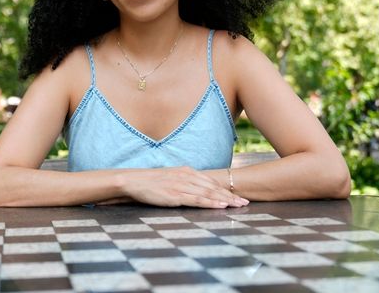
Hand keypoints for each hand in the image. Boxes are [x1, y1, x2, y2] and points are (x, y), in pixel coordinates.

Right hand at [118, 166, 248, 208]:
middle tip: (245, 202)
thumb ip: (184, 181)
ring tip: (238, 206)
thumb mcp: (170, 178)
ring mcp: (181, 186)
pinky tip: (221, 206)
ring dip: (225, 200)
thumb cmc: (150, 182)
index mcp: (186, 171)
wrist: (133, 181)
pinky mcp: (175, 195)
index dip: (225, 189)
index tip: (238, 195)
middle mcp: (186, 176)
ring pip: (208, 194)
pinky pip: (197, 200)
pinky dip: (211, 203)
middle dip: (230, 195)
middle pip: (213, 187)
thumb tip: (195, 189)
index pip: (210, 181)